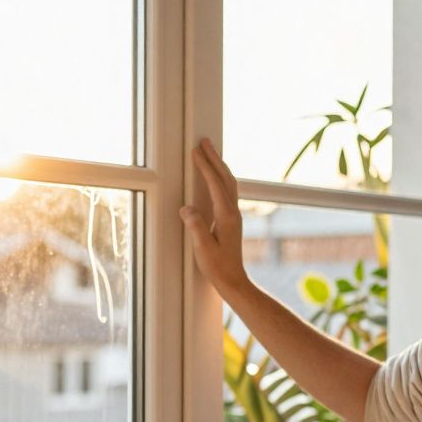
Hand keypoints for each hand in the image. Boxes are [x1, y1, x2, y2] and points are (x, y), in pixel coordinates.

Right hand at [180, 138, 249, 295]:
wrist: (233, 280)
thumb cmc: (218, 267)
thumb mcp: (202, 248)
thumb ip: (195, 227)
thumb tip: (186, 208)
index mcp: (226, 216)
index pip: (215, 185)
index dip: (205, 166)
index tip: (196, 151)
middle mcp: (233, 212)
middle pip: (225, 178)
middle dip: (215, 158)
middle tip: (205, 141)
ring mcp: (234, 215)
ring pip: (229, 183)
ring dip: (219, 166)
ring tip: (210, 152)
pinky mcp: (232, 220)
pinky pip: (228, 191)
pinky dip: (221, 178)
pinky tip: (216, 177)